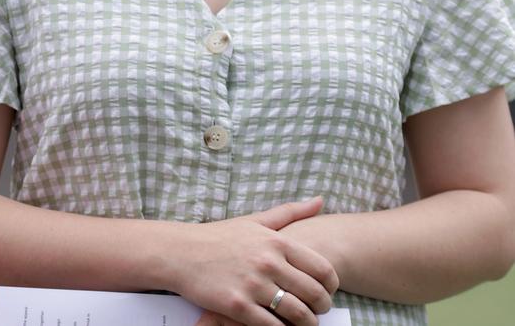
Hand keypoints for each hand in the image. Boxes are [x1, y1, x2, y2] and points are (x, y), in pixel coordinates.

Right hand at [170, 198, 338, 325]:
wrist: (183, 252)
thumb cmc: (220, 236)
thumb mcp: (256, 220)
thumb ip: (291, 212)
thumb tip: (320, 201)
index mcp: (276, 242)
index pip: (321, 268)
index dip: (332, 285)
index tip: (329, 291)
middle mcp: (268, 263)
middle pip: (313, 293)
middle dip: (322, 307)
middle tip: (320, 311)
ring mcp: (253, 286)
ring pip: (297, 314)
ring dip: (307, 323)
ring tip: (306, 324)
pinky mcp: (238, 306)